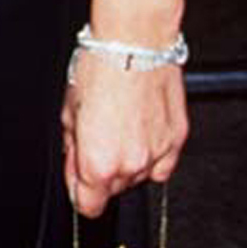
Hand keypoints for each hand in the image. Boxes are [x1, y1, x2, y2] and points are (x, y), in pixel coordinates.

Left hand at [60, 51, 186, 218]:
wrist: (135, 42)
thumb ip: (72, 149)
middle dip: (102, 170)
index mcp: (97, 163)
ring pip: (138, 177)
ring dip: (128, 161)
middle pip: (112, 190)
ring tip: (121, 125)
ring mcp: (157, 154)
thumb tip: (76, 165)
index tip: (78, 176)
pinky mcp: (177, 140)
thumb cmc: (100, 68)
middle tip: (98, 136)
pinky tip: (142, 131)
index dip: (79, 190)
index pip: (88, 206)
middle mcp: (129, 165)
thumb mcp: (69, 111)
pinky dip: (153, 155)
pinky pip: (163, 164)